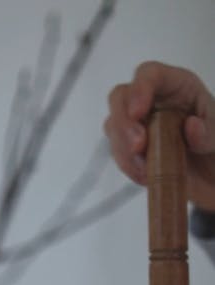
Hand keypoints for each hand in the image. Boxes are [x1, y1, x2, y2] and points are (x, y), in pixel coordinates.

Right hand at [104, 61, 214, 210]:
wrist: (210, 175)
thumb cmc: (214, 145)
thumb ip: (209, 131)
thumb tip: (192, 127)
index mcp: (176, 86)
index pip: (149, 74)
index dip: (139, 89)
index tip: (138, 112)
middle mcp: (152, 101)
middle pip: (120, 97)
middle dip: (123, 122)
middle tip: (138, 146)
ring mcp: (138, 125)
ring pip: (114, 128)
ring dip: (124, 149)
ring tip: (146, 169)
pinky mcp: (131, 150)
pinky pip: (119, 155)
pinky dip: (129, 167)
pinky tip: (145, 176)